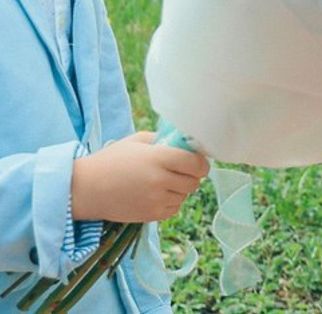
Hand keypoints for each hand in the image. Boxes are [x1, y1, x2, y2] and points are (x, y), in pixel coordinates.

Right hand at [70, 131, 209, 223]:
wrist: (85, 189)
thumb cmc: (112, 160)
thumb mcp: (139, 141)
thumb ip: (164, 140)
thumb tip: (186, 143)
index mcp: (160, 158)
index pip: (197, 163)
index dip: (201, 162)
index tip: (197, 160)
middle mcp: (160, 181)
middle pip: (194, 181)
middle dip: (192, 175)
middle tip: (181, 170)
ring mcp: (154, 200)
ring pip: (185, 196)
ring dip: (181, 189)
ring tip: (166, 181)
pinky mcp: (148, 216)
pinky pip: (173, 209)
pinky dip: (171, 202)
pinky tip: (159, 194)